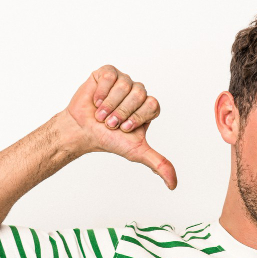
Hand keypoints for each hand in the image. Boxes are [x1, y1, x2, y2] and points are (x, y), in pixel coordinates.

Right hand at [63, 64, 176, 189]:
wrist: (83, 131)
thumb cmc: (109, 140)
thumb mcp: (137, 152)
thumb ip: (159, 164)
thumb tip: (173, 184)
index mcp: (148, 107)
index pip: (153, 104)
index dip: (137, 117)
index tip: (124, 128)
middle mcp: (138, 92)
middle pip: (140, 93)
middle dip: (122, 112)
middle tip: (110, 123)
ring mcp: (123, 81)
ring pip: (125, 84)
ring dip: (110, 104)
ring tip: (101, 114)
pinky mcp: (108, 73)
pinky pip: (110, 75)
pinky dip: (102, 91)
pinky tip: (96, 101)